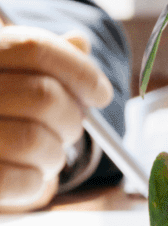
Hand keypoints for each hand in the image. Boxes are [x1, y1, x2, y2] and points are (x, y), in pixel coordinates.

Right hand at [0, 26, 113, 212]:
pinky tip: (27, 175)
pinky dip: (35, 182)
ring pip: (36, 141)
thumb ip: (37, 58)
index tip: (100, 93)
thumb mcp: (4, 74)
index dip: (80, 71)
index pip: (34, 48)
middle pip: (43, 96)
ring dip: (55, 154)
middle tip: (69, 128)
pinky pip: (19, 180)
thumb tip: (79, 42)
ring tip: (43, 154)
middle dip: (71, 118)